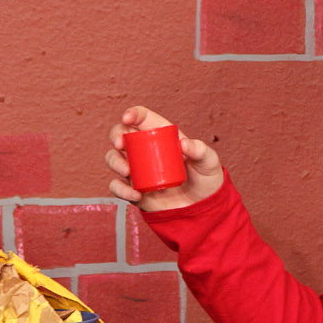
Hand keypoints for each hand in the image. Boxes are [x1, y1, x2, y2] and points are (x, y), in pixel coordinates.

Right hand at [102, 104, 227, 212]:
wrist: (200, 209)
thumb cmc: (205, 179)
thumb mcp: (208, 162)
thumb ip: (200, 151)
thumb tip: (183, 143)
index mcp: (161, 135)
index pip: (142, 118)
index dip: (132, 114)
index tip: (127, 118)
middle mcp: (144, 150)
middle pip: (121, 134)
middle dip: (115, 136)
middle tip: (119, 144)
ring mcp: (137, 169)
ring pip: (114, 158)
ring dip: (115, 162)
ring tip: (128, 172)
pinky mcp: (133, 188)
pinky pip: (117, 186)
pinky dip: (120, 189)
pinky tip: (135, 194)